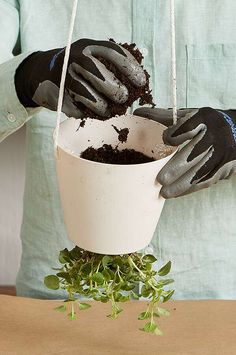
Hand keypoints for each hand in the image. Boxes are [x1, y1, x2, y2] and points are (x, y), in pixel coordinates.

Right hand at [15, 39, 145, 117]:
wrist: (44, 75)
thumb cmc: (80, 69)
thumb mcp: (94, 58)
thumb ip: (113, 66)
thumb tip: (138, 85)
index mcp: (88, 46)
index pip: (112, 51)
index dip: (129, 67)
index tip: (141, 82)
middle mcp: (74, 58)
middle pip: (95, 71)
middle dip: (113, 88)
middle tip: (124, 98)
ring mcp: (63, 77)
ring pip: (84, 92)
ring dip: (101, 105)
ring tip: (110, 111)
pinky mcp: (58, 96)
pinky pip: (77, 108)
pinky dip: (88, 114)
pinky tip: (94, 114)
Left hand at [134, 107, 235, 197]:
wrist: (235, 131)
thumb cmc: (204, 124)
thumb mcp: (189, 115)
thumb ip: (164, 117)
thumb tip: (138, 113)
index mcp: (205, 118)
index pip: (191, 125)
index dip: (178, 133)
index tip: (165, 139)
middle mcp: (216, 135)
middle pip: (196, 152)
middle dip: (177, 167)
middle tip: (161, 179)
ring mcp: (222, 153)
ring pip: (202, 171)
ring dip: (182, 184)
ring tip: (164, 192)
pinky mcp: (225, 167)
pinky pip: (207, 181)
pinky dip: (191, 189)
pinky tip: (177, 193)